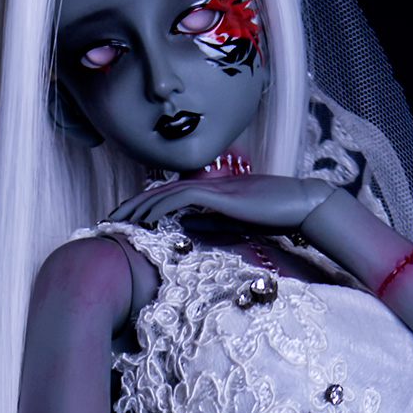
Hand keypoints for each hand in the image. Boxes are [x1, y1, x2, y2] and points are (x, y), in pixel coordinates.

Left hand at [109, 172, 331, 232]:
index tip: (124, 221)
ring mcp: (213, 187)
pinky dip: (160, 207)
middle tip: (109, 220)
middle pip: (159, 191)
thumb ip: (210, 223)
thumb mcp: (236, 224)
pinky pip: (182, 197)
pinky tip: (145, 219)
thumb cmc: (275, 215)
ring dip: (139, 207)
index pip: (169, 195)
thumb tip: (184, 229)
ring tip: (118, 221)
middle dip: (132, 206)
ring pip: (165, 193)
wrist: (302, 204)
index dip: (144, 206)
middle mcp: (208, 183)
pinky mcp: (220, 195)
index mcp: (211, 190)